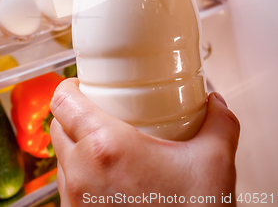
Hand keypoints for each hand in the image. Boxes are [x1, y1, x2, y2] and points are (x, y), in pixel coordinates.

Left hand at [50, 79, 239, 206]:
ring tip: (106, 143)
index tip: (84, 83)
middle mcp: (81, 173)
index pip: (62, 100)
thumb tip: (216, 102)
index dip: (70, 85)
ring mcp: (76, 202)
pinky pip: (68, 187)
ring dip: (76, 145)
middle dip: (74, 113)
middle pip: (58, 126)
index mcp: (105, 147)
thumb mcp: (215, 162)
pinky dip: (80, 174)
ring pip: (61, 158)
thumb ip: (220, 122)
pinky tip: (108, 176)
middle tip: (101, 109)